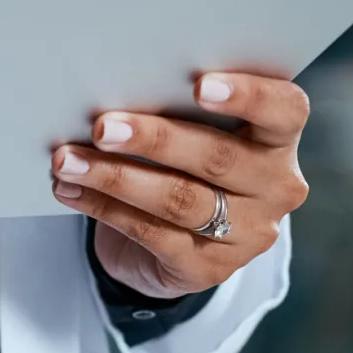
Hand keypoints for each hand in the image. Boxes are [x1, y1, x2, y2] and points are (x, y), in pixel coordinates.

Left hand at [50, 72, 309, 298]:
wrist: (178, 239)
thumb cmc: (185, 158)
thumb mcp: (197, 128)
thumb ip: (179, 106)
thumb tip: (116, 84)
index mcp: (280, 139)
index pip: (285, 111)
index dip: (248, 95)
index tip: (200, 84)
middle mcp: (276, 187)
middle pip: (217, 157)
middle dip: (154, 140)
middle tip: (102, 126)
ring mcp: (247, 234)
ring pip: (179, 200)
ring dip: (115, 177)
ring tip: (68, 161)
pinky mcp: (209, 269)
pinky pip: (152, 235)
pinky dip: (105, 208)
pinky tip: (71, 190)